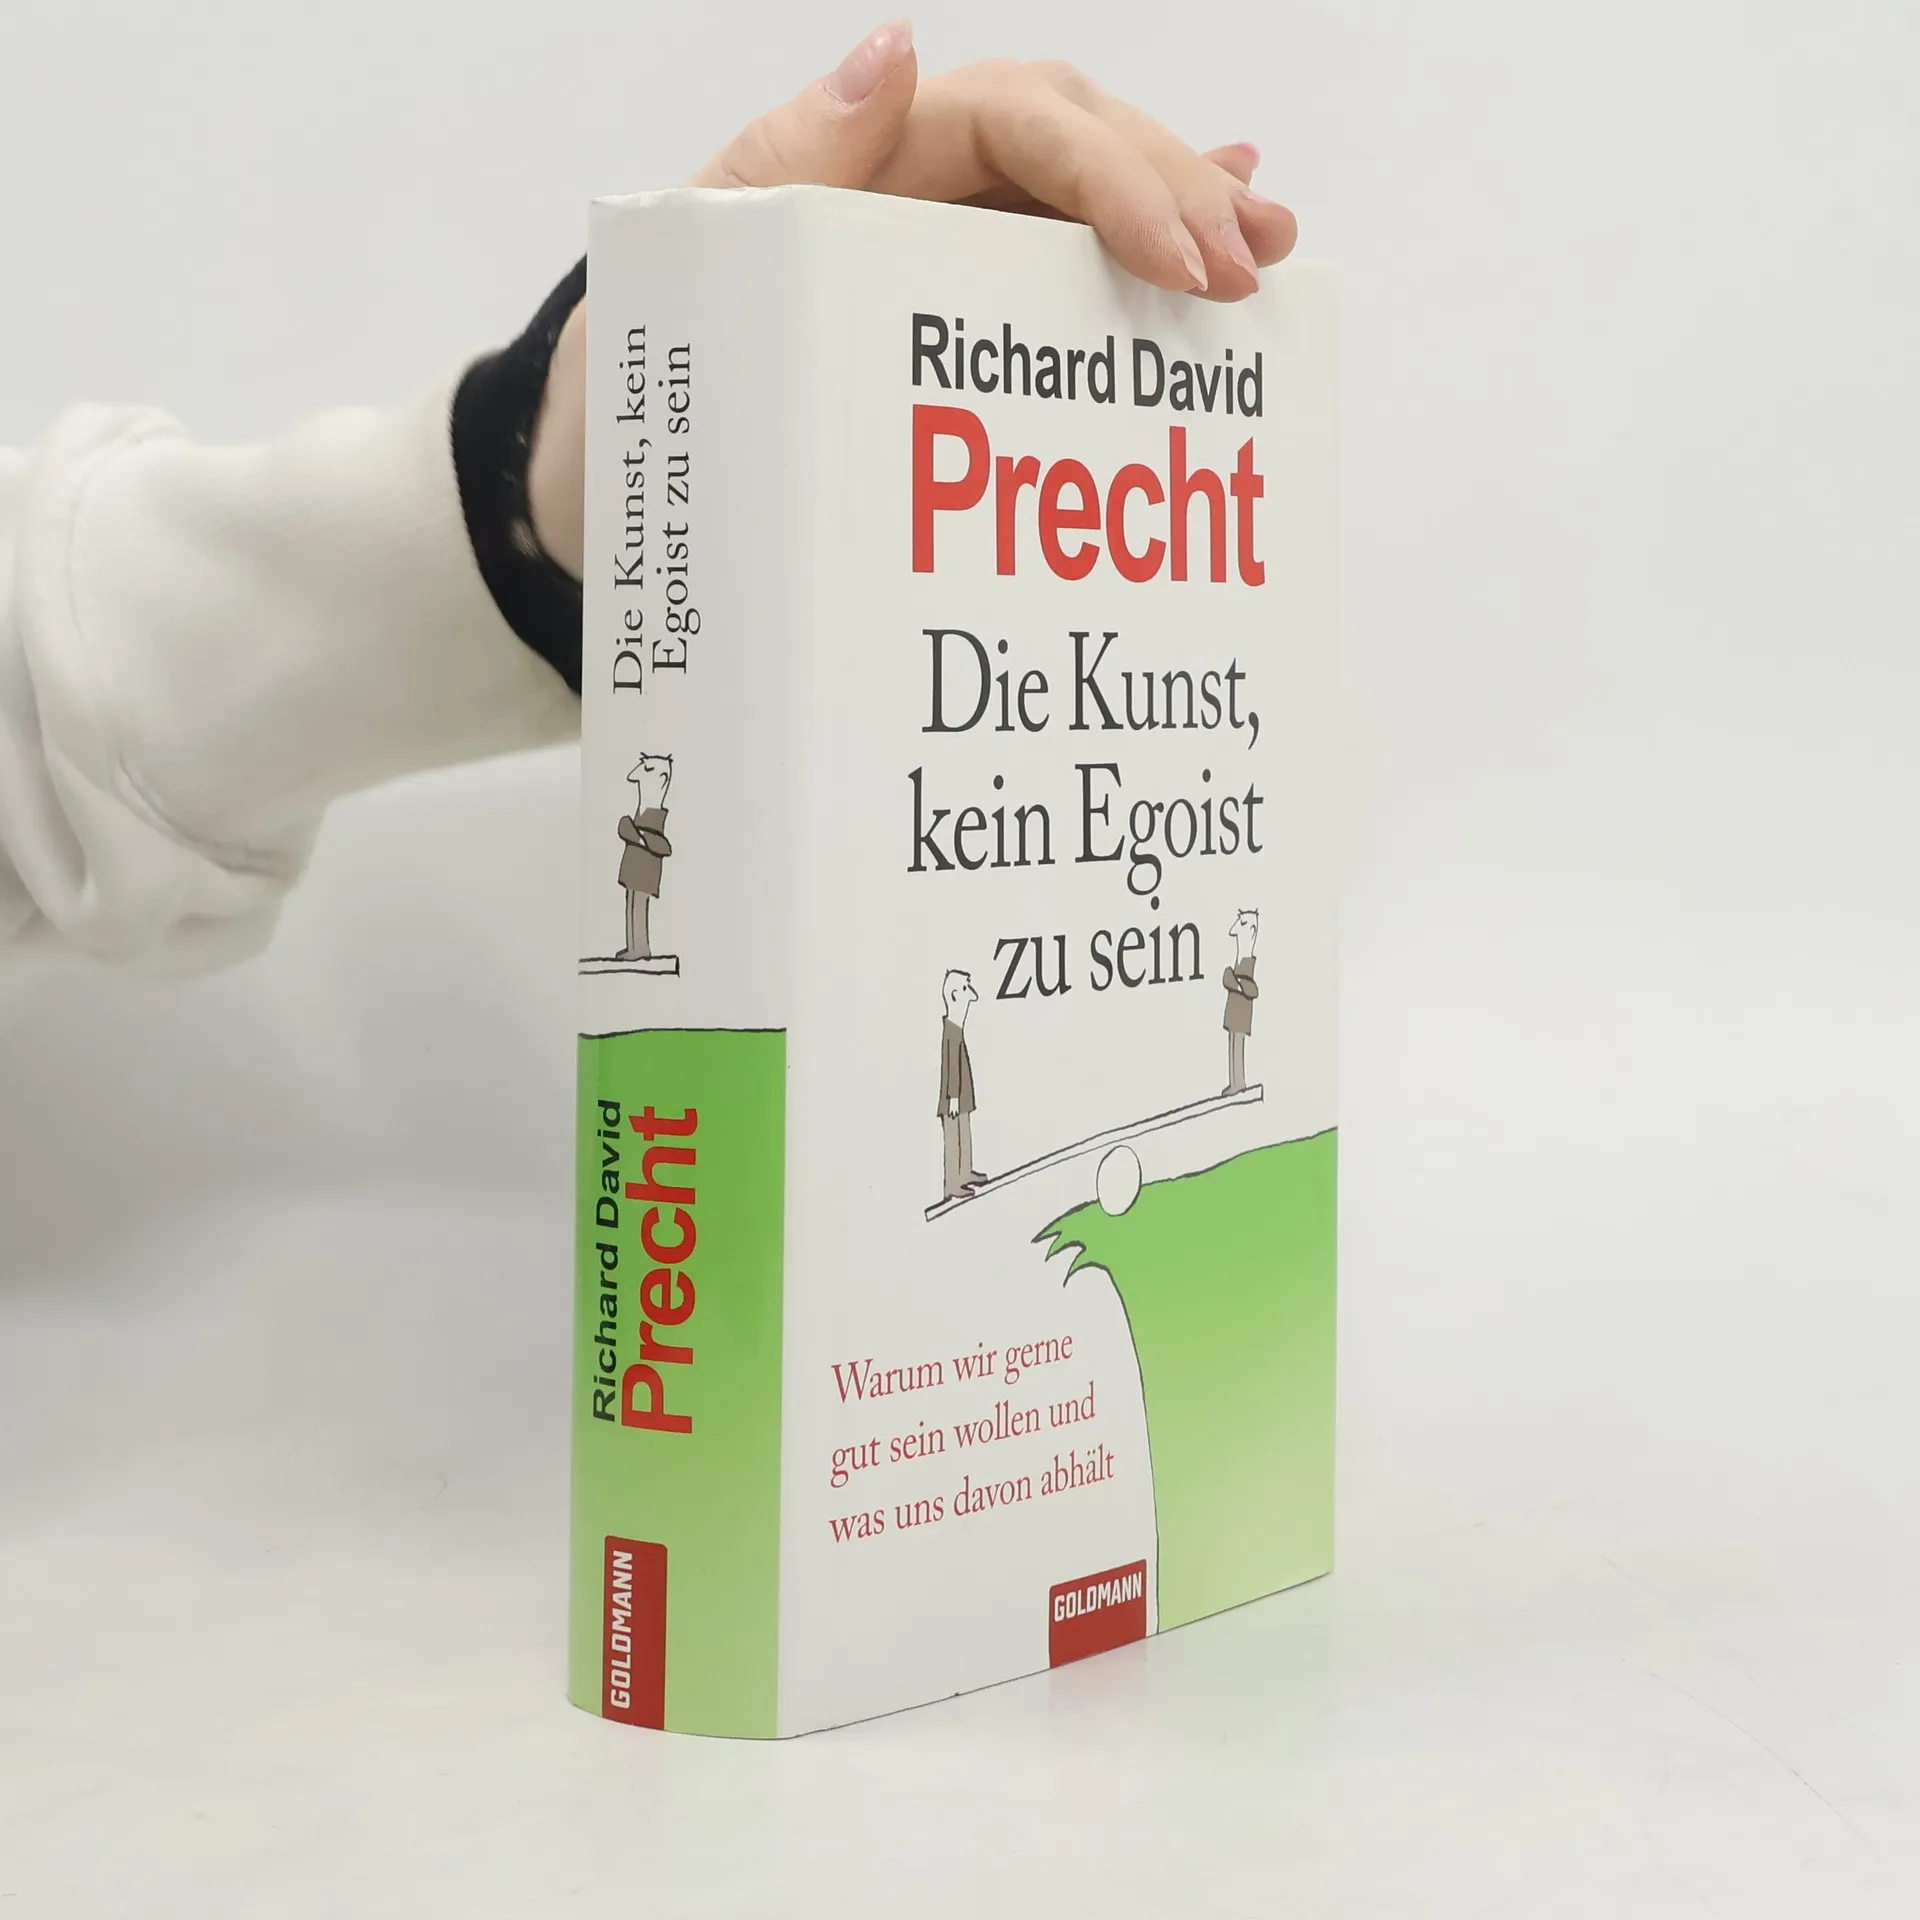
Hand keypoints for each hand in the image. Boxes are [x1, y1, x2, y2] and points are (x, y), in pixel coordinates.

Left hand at [527, 21, 1296, 577]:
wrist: (601, 502)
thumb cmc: (635, 390)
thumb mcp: (682, 276)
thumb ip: (778, 170)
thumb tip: (892, 58)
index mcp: (854, 165)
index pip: (1015, 123)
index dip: (1112, 174)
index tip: (1179, 258)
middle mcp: (908, 199)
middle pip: (1071, 148)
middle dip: (1172, 191)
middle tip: (1247, 264)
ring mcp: (933, 263)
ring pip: (1079, 210)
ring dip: (1181, 216)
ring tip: (1264, 251)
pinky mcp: (945, 335)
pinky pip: (1051, 278)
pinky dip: (1133, 261)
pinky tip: (1206, 261)